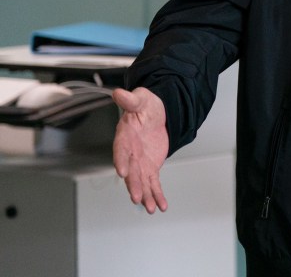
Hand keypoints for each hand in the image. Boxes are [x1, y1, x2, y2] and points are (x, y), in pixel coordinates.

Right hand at [112, 87, 169, 213]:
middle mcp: (130, 153)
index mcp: (125, 137)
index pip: (121, 150)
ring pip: (141, 181)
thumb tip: (119, 92)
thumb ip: (130, 99)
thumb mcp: (140, 98)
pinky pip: (153, 183)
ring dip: (145, 195)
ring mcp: (139, 162)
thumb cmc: (145, 105)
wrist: (154, 113)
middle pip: (131, 171)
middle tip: (136, 197)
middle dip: (133, 185)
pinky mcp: (150, 167)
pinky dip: (157, 194)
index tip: (122, 172)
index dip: (121, 160)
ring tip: (151, 208)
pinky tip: (162, 206)